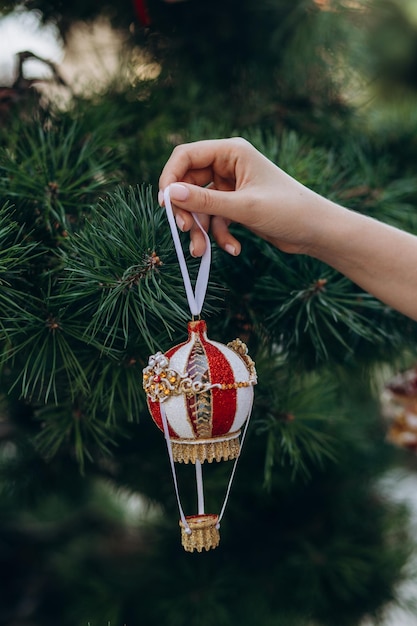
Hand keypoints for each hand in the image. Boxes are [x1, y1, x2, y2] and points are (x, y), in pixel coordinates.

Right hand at [158, 137, 318, 256]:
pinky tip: (234, 248)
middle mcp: (229, 165)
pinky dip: (220, 235)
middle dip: (187, 211)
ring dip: (201, 230)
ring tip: (203, 252)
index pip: (186, 156)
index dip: (170, 178)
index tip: (165, 205)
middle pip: (189, 184)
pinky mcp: (236, 205)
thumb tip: (169, 194)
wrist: (317, 231)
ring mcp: (232, 186)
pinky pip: (215, 218)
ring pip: (201, 206)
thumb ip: (204, 200)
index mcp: (231, 151)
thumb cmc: (288, 210)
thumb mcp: (243, 206)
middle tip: (185, 232)